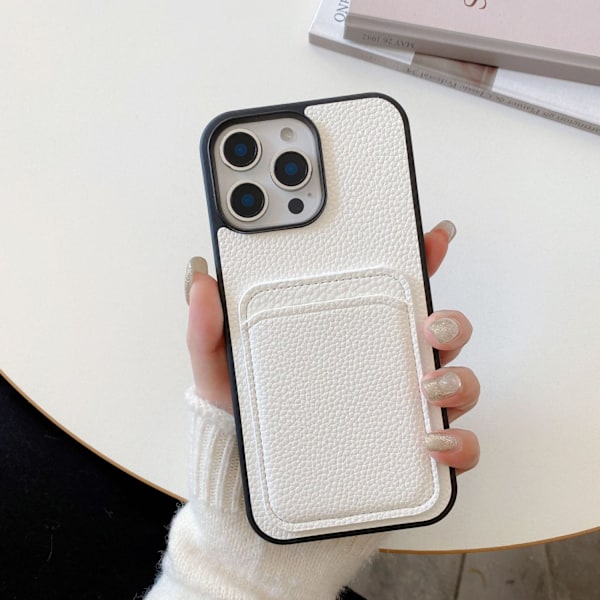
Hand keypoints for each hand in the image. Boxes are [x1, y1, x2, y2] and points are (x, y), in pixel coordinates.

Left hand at [186, 221, 479, 473]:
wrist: (247, 486)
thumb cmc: (242, 421)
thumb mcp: (219, 370)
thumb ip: (209, 328)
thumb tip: (201, 281)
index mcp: (347, 336)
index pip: (391, 292)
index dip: (418, 260)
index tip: (430, 239)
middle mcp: (382, 367)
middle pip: (437, 331)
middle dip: (450, 318)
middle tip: (430, 323)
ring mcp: (399, 410)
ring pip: (455, 382)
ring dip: (458, 377)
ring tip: (428, 384)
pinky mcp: (408, 455)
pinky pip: (454, 445)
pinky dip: (459, 442)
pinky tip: (433, 441)